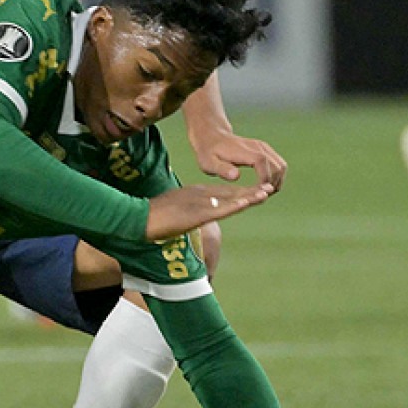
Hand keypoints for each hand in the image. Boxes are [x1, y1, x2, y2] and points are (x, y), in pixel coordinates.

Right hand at [144, 182, 273, 240]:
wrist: (138, 218)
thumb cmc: (149, 217)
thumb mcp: (171, 212)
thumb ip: (182, 212)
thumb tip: (188, 218)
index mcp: (193, 194)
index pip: (221, 193)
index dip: (239, 192)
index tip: (254, 192)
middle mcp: (200, 195)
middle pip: (230, 193)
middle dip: (249, 192)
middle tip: (268, 188)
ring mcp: (200, 203)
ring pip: (230, 198)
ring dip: (250, 196)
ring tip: (267, 192)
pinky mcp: (199, 213)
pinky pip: (223, 208)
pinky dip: (238, 204)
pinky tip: (250, 201)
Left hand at [193, 130, 287, 190]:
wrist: (212, 136)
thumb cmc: (208, 152)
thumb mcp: (208, 163)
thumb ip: (222, 169)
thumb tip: (236, 176)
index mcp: (244, 150)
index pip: (263, 163)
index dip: (264, 179)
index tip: (259, 192)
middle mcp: (258, 147)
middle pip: (277, 166)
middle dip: (273, 184)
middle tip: (262, 196)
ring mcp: (264, 147)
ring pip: (281, 166)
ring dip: (277, 181)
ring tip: (264, 193)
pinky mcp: (266, 150)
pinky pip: (279, 164)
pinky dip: (277, 177)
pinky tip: (265, 186)